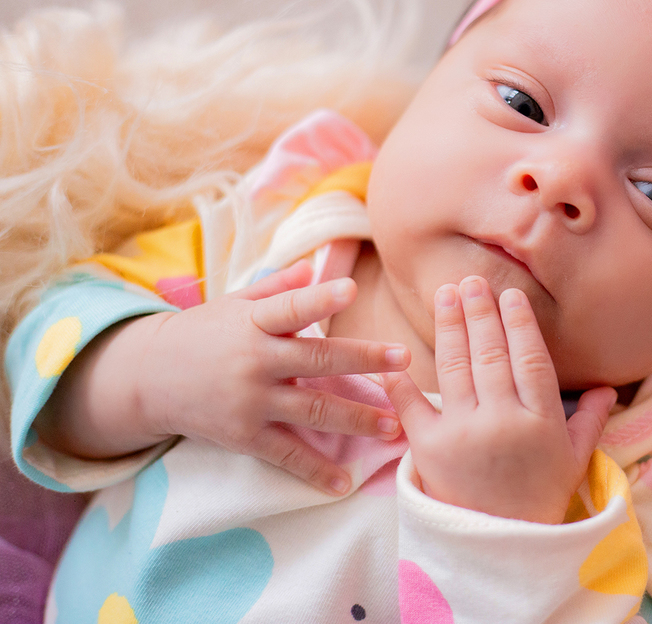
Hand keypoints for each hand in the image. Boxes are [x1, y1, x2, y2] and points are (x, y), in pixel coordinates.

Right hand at [38, 260, 410, 494]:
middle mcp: (254, 361)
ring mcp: (250, 401)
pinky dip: (315, 471)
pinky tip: (344, 483)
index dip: (320, 299)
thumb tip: (315, 267)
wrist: (148, 377)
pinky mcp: (243, 435)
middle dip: (364, 360)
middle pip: (317, 360)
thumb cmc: (203, 332)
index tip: (351, 288)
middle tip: (404, 360)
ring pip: (312, 410)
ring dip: (356, 418)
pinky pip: (286, 455)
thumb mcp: (234, 304)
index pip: (291, 308)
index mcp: (254, 322)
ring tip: (394, 425)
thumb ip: (277, 288)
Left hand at [382, 276, 615, 523]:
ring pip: (455, 366)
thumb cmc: (539, 501)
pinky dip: (400, 379)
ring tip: (446, 295)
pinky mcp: (429, 448)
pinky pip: (412, 406)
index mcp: (541, 422)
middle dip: (480, 312)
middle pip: (490, 353)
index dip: (519, 324)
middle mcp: (503, 421)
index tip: (510, 295)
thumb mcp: (573, 462)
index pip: (530, 358)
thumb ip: (587, 422)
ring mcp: (464, 433)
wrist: (502, 551)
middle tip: (472, 281)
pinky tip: (394, 352)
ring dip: (450, 326)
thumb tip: (607, 389)